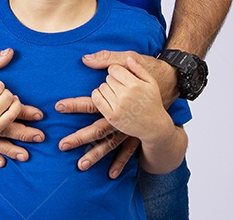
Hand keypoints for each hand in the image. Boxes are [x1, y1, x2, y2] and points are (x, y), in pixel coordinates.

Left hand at [55, 50, 177, 176]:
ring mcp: (130, 126)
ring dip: (95, 154)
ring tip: (80, 165)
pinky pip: (128, 150)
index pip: (92, 102)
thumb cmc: (150, 69)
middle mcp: (123, 115)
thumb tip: (85, 59)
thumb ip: (108, 59)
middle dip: (79, 137)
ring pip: (109, 143)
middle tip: (62, 144)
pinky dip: (121, 162)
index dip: (75, 104)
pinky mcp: (136, 132)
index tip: (58, 107)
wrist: (173, 82)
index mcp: (119, 98)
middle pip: (97, 128)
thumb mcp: (131, 58)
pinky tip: (112, 174)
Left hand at [91, 56, 172, 140]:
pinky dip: (98, 95)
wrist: (155, 126)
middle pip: (108, 78)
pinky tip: (105, 96)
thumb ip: (139, 68)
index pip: (114, 69)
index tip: (120, 75)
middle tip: (120, 85)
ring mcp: (118, 107)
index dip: (116, 70)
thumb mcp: (151, 82)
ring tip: (115, 92)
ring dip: (106, 88)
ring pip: (101, 88)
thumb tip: (128, 58)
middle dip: (112, 79)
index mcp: (135, 85)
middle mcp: (126, 96)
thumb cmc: (153, 101)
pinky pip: (97, 100)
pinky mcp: (112, 117)